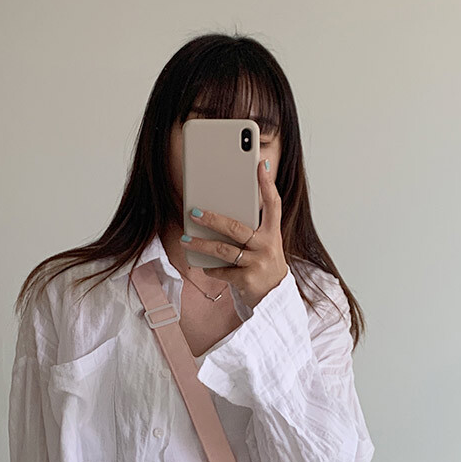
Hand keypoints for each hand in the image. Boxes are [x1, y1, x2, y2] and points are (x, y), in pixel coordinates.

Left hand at [180, 157, 288, 307]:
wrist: (275, 297)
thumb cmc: (263, 263)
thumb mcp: (264, 243)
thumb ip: (251, 227)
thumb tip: (221, 209)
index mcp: (273, 232)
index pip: (273, 203)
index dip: (267, 184)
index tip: (261, 164)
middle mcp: (267, 246)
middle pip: (236, 228)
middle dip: (212, 219)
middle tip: (194, 212)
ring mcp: (257, 263)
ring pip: (224, 250)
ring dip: (201, 245)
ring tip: (186, 239)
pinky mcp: (247, 280)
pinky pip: (222, 271)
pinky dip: (211, 268)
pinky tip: (203, 265)